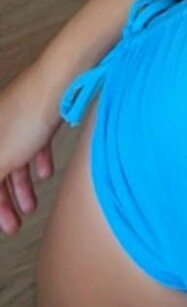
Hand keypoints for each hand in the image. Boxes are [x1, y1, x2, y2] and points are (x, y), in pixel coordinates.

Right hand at [0, 63, 63, 234]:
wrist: (60, 82)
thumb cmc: (25, 116)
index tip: (0, 222)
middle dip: (4, 200)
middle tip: (14, 224)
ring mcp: (18, 119)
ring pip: (15, 159)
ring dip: (22, 186)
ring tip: (32, 206)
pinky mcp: (39, 115)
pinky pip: (33, 144)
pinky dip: (37, 161)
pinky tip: (46, 174)